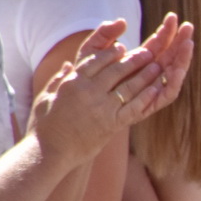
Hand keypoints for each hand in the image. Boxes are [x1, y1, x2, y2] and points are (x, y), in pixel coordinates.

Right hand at [26, 14, 193, 163]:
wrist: (50, 152)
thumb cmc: (44, 127)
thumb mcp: (46, 98)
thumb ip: (58, 80)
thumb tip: (67, 65)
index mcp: (72, 83)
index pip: (95, 61)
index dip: (110, 53)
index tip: (122, 47)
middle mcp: (89, 92)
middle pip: (116, 71)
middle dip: (133, 60)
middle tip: (147, 52)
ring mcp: (102, 108)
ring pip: (128, 87)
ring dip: (145, 75)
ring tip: (156, 66)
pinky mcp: (112, 124)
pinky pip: (134, 107)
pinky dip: (146, 97)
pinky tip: (156, 90)